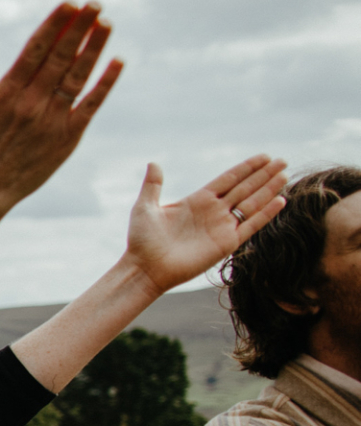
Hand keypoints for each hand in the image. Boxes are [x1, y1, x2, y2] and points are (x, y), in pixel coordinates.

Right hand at [0, 1, 123, 218]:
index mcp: (5, 92)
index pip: (35, 49)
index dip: (54, 24)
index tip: (69, 4)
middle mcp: (30, 102)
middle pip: (60, 56)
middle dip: (78, 27)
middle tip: (94, 3)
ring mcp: (50, 120)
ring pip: (77, 75)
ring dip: (94, 47)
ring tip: (106, 22)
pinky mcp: (67, 138)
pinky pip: (90, 105)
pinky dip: (105, 83)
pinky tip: (117, 61)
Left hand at [123, 156, 288, 295]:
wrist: (145, 269)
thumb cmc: (141, 241)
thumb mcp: (145, 207)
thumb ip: (153, 185)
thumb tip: (154, 163)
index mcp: (197, 200)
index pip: (228, 179)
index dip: (246, 168)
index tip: (264, 156)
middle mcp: (213, 212)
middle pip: (244, 188)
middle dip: (263, 175)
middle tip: (282, 161)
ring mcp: (221, 227)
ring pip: (251, 203)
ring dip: (268, 190)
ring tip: (284, 175)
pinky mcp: (226, 243)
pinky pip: (251, 225)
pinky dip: (266, 213)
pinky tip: (280, 200)